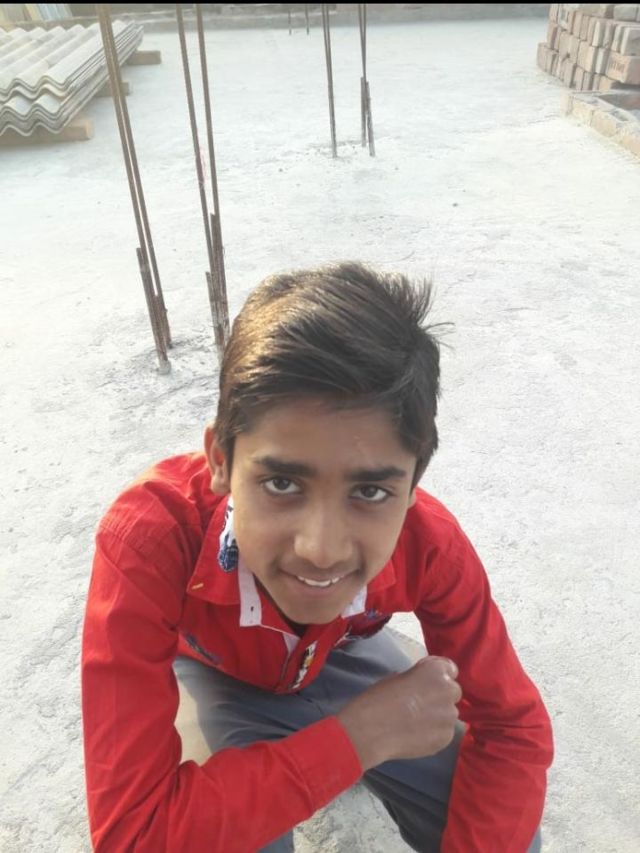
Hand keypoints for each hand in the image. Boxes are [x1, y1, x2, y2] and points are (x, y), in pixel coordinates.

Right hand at [336, 656, 461, 769]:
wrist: (372, 730)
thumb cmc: (379, 697)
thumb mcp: (398, 677)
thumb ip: (418, 679)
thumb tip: (422, 686)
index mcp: (436, 671)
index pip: (450, 668)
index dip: (439, 675)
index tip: (428, 682)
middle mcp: (448, 691)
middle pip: (453, 691)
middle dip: (441, 696)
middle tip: (422, 704)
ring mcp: (449, 716)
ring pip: (448, 714)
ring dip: (438, 715)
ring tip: (417, 723)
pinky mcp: (446, 738)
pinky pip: (444, 732)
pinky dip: (434, 733)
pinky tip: (416, 735)